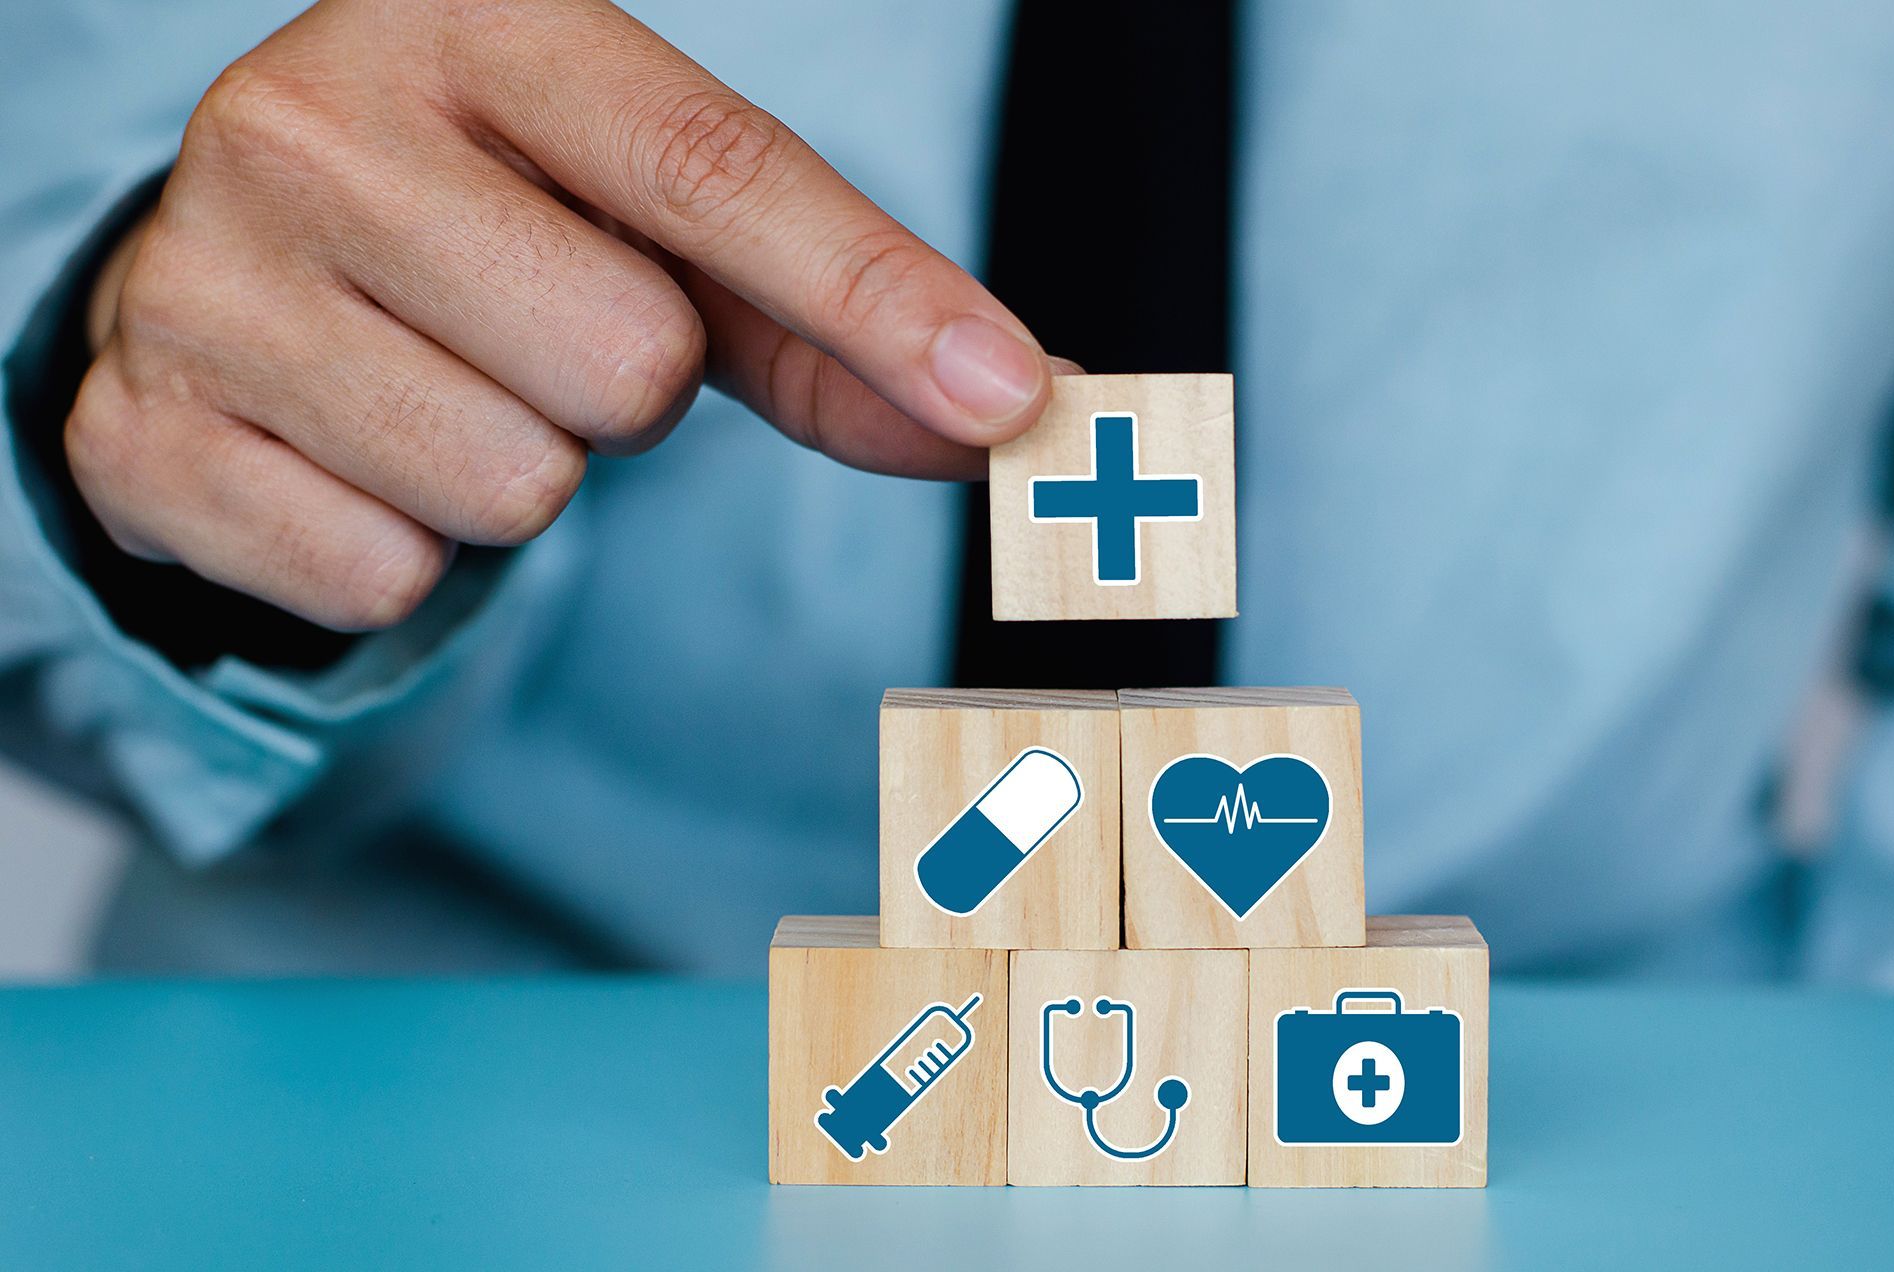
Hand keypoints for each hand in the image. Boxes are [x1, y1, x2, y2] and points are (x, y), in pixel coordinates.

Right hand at [71, 0, 1060, 629]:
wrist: (238, 269)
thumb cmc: (496, 228)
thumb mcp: (652, 227)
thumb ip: (834, 320)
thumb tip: (1016, 410)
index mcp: (472, 22)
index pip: (712, 170)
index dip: (875, 294)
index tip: (1009, 396)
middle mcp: (311, 119)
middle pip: (627, 364)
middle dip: (625, 389)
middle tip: (538, 327)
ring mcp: (205, 278)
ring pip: (512, 488)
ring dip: (520, 469)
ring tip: (443, 381)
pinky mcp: (141, 436)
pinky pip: (388, 578)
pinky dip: (407, 548)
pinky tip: (352, 454)